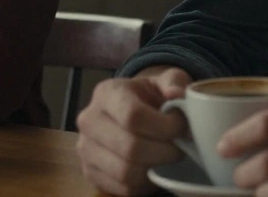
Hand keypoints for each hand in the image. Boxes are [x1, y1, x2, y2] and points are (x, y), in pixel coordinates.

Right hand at [75, 67, 191, 195]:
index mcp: (107, 93)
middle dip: (165, 151)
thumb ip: (174, 82)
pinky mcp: (90, 173)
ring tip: (167, 156)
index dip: (165, 126)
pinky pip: (123, 188)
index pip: (133, 116)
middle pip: (130, 147)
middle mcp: (89, 120)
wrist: (131, 113)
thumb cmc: (150, 97)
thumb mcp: (165, 81)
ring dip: (156, 168)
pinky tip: (154, 168)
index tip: (181, 127)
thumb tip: (177, 94)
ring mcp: (86, 149)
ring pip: (127, 172)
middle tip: (180, 147)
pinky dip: (145, 183)